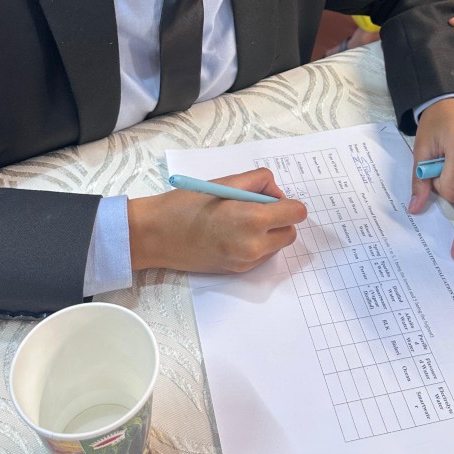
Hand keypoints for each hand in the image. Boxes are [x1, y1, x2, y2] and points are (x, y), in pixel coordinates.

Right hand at [128, 168, 307, 273]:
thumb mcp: (225, 183)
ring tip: (239, 221)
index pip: (296, 213)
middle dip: (279, 219)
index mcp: (253, 220)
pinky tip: (231, 234)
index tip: (270, 198)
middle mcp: (254, 246)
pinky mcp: (238, 271)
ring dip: (269, 232)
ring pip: (277, 245)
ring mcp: (246, 262)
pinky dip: (255, 244)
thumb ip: (257, 182)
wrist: (157, 236)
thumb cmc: (186, 205)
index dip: (286, 202)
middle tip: (254, 207)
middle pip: (290, 232)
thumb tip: (275, 192)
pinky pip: (261, 255)